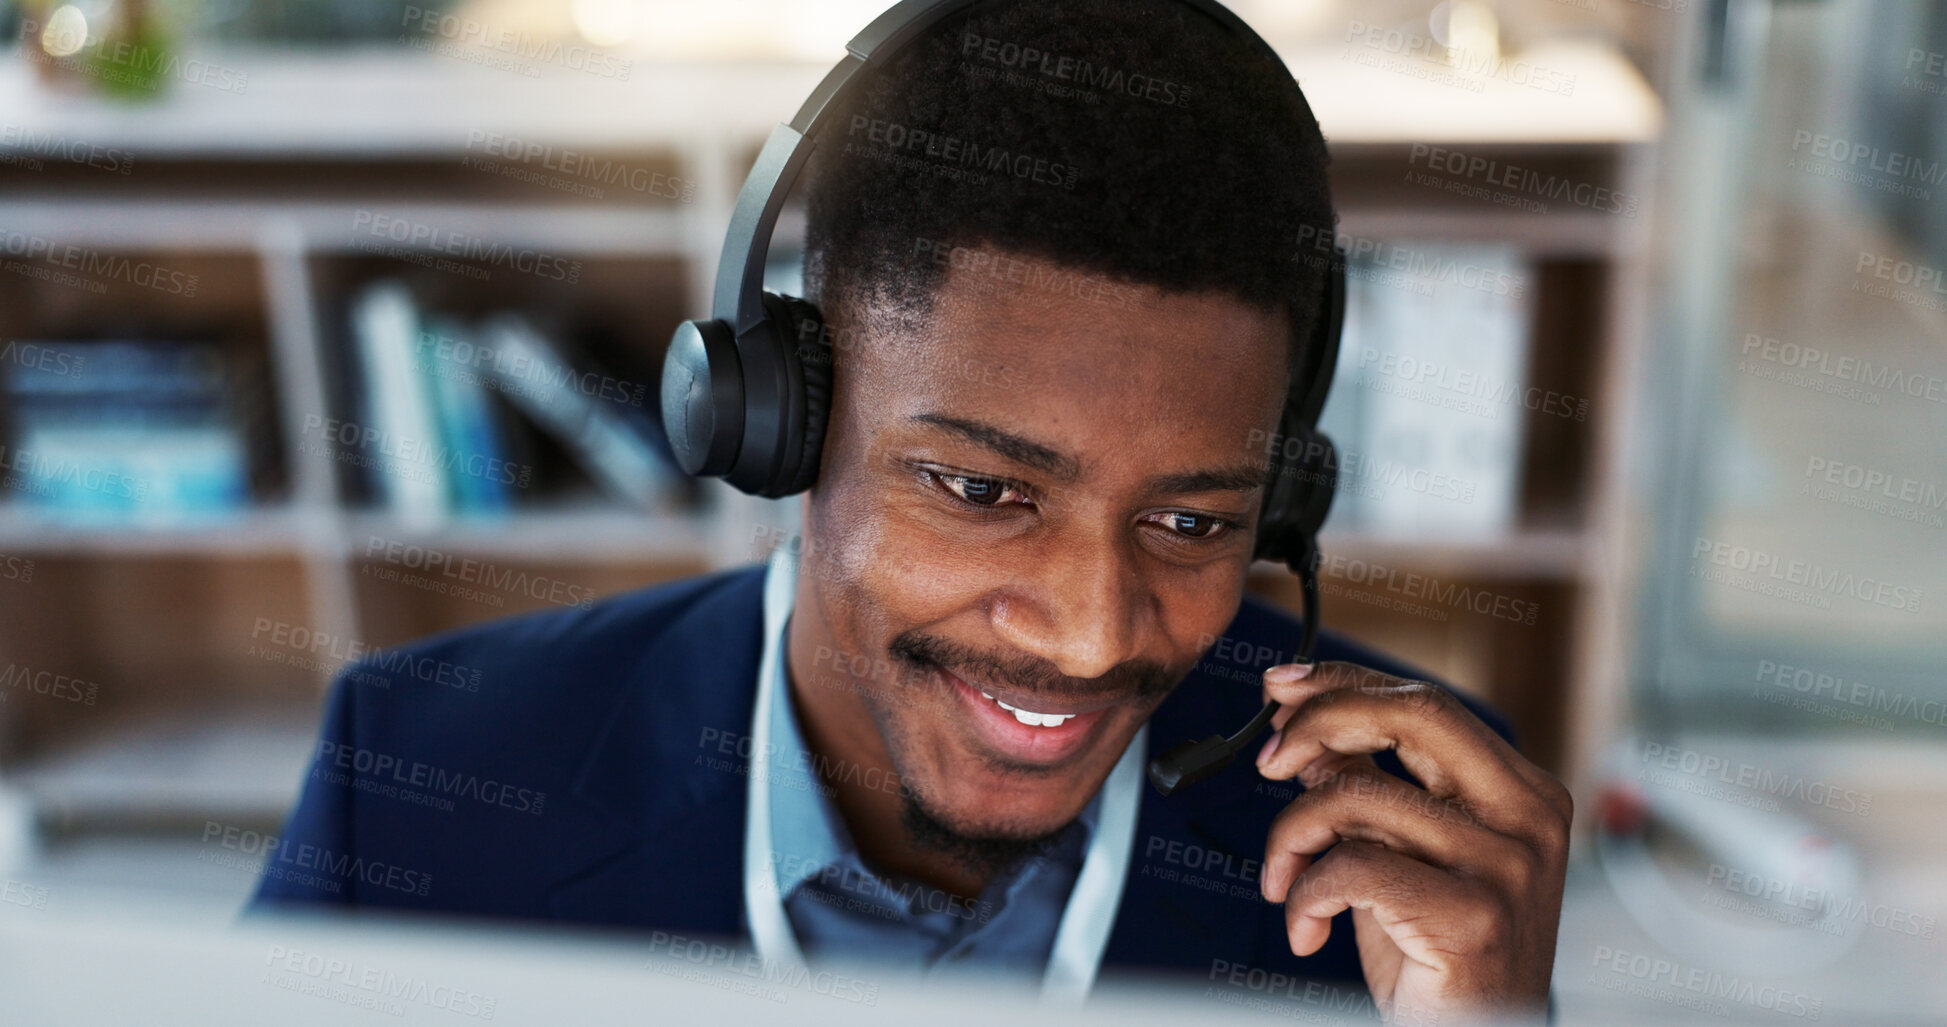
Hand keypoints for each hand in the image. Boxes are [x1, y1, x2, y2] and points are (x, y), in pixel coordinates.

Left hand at [1254, 661, 1569, 1022]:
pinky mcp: (1474, 917)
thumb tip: (1304, 729)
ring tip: (1283, 882)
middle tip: (1269, 759)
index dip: (1345, 684)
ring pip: (1359, 796)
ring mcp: (1508, 867)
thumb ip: (1367, 790)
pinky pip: (1351, 866)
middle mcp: (1527, 819)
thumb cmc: (1436, 960)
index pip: (1427, 703)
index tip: (1281, 687)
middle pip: (1412, 715)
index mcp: (1521, 793)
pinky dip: (1305, 891)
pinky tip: (1306, 925)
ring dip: (1292, 837)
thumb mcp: (1398, 857)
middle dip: (1321, 722)